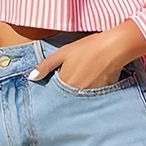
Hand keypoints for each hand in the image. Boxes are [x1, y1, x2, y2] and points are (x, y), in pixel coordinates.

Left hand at [27, 23, 145, 89]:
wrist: (113, 48)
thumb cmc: (87, 47)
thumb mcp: (63, 53)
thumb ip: (45, 66)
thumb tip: (31, 78)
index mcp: (64, 83)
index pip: (54, 93)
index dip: (55, 88)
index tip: (57, 84)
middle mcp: (75, 93)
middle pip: (67, 97)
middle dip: (67, 92)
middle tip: (73, 79)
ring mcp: (90, 95)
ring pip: (80, 98)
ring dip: (79, 92)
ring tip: (84, 79)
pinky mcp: (102, 95)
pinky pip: (93, 97)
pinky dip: (92, 91)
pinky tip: (95, 80)